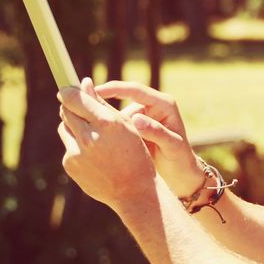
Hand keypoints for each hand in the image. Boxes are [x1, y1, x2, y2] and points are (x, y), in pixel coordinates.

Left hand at [58, 78, 156, 207]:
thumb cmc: (134, 153)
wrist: (133, 191)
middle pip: (66, 111)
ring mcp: (77, 152)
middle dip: (71, 107)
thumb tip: (84, 83)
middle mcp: (89, 137)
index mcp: (107, 123)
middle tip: (78, 107)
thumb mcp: (125, 125)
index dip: (69, 91)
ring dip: (73, 126)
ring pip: (64, 128)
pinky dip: (77, 146)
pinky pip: (68, 146)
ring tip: (91, 135)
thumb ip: (102, 104)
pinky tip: (93, 155)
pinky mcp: (70, 165)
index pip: (75, 98)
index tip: (67, 88)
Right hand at [94, 80, 205, 197]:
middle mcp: (152, 106)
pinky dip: (109, 130)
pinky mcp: (135, 127)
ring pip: (117, 113)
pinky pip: (117, 125)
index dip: (114, 89)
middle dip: (103, 102)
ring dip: (106, 121)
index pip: (135, 90)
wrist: (182, 174)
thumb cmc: (181, 159)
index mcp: (164, 104)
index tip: (95, 91)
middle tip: (82, 108)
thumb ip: (156, 132)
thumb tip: (136, 119)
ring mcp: (142, 116)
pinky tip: (99, 140)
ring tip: (96, 135)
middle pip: (122, 98)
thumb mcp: (172, 146)